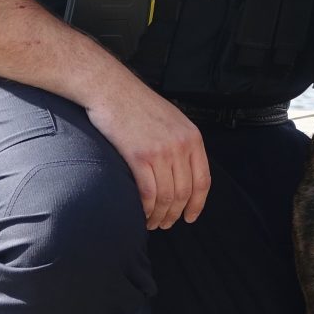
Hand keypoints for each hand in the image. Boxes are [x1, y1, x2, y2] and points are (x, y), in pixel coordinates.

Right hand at [82, 70, 210, 229]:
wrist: (111, 88)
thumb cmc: (136, 104)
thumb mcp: (171, 120)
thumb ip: (180, 144)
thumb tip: (182, 174)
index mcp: (192, 137)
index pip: (203, 180)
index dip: (197, 204)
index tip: (190, 217)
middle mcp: (180, 146)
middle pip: (184, 193)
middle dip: (175, 214)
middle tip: (166, 224)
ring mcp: (161, 151)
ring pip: (166, 197)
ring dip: (160, 215)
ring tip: (152, 222)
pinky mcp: (139, 156)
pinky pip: (148, 193)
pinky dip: (146, 209)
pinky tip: (141, 213)